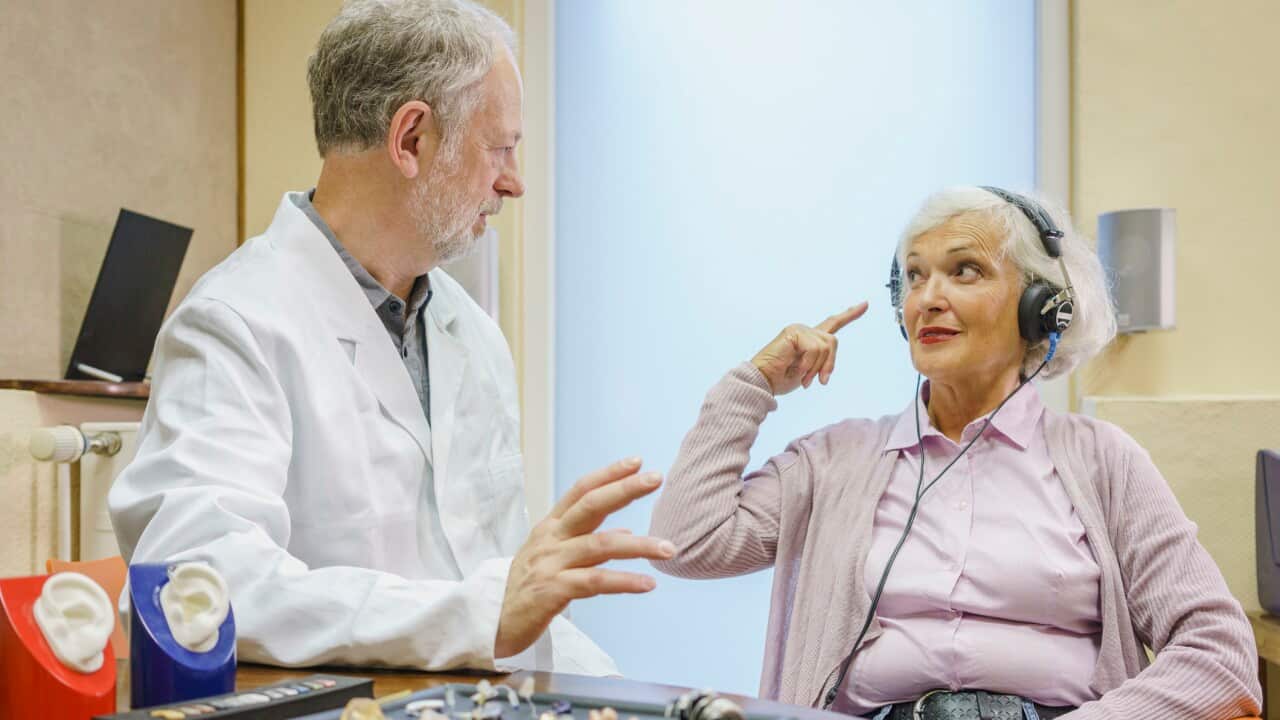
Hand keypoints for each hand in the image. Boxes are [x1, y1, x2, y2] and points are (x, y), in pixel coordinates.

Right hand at [494, 457, 672, 658]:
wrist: (491, 624)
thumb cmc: (526, 590)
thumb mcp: (553, 559)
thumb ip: (586, 542)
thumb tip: (624, 533)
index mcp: (550, 527)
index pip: (580, 491)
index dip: (608, 474)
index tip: (636, 462)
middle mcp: (550, 539)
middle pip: (590, 506)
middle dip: (624, 489)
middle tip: (656, 478)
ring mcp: (550, 564)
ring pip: (600, 545)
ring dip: (639, 546)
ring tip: (668, 548)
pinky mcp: (552, 591)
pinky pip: (595, 582)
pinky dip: (624, 581)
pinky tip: (647, 583)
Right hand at [750, 301, 867, 395]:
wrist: (763, 382)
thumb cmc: (780, 378)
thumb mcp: (809, 372)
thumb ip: (821, 362)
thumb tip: (829, 365)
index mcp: (810, 339)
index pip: (832, 323)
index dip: (850, 314)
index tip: (865, 304)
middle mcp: (805, 331)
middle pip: (833, 342)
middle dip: (829, 364)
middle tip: (821, 382)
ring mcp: (799, 330)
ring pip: (826, 346)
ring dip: (817, 367)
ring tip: (804, 379)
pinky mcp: (794, 332)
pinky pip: (815, 348)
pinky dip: (809, 364)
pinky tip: (798, 370)